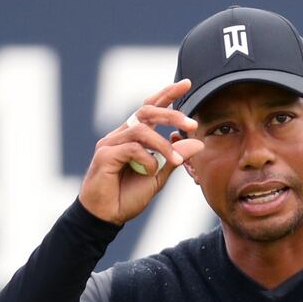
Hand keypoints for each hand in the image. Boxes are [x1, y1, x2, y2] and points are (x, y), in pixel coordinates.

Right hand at [79, 79, 203, 224]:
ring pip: (141, 129)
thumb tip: (198, 142)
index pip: (150, 108)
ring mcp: (110, 143)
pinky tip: (149, 173)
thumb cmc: (127, 196)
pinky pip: (132, 148)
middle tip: (192, 124)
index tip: (187, 84)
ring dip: (163, 145)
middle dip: (171, 113)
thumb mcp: (159, 176)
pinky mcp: (104, 155)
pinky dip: (147, 160)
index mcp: (133, 137)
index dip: (167, 94)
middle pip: (146, 111)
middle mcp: (120, 135)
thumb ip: (175, 158)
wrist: (106, 217)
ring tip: (174, 160)